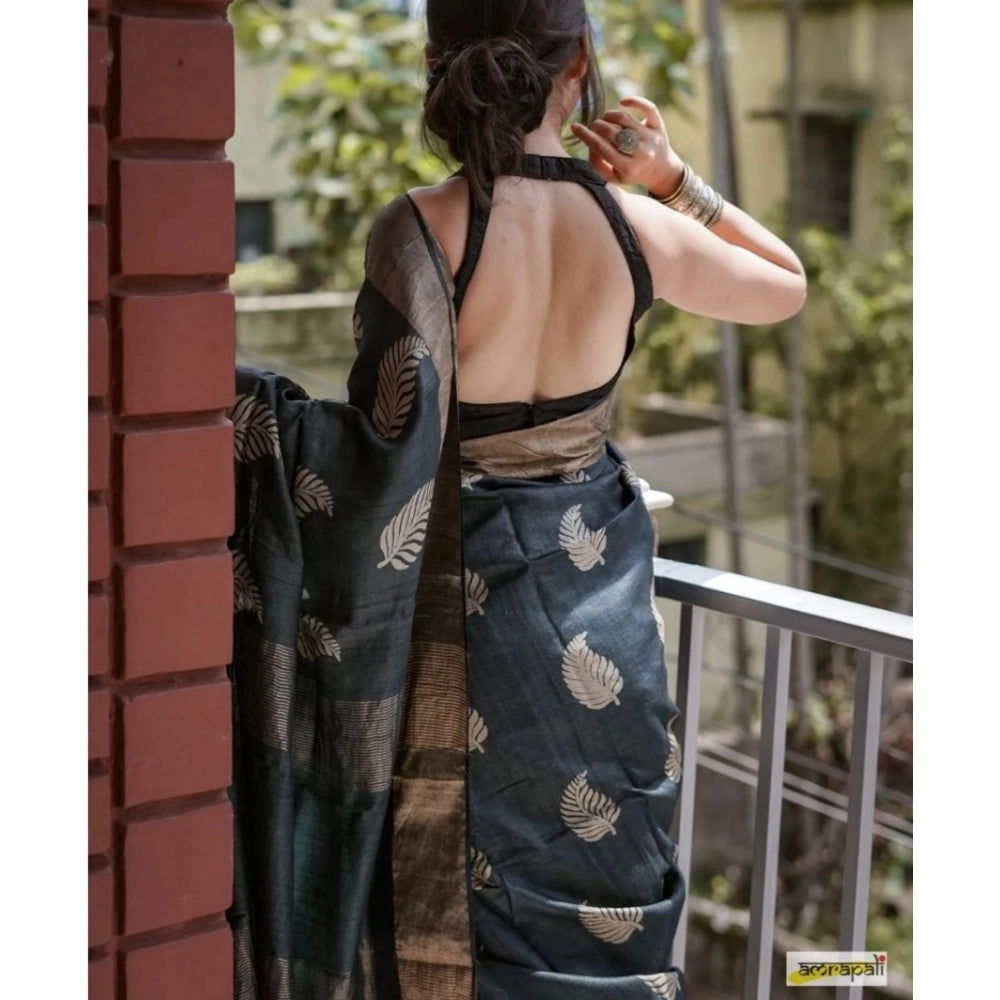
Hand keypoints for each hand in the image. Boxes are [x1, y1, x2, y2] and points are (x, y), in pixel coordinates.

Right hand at [570, 96, 684, 198]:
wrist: (662, 171)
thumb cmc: (632, 173)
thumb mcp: (614, 177)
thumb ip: (597, 164)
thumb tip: (589, 144)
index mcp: (629, 168)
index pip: (602, 148)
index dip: (586, 136)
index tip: (574, 127)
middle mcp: (642, 153)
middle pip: (612, 132)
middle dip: (597, 126)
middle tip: (593, 127)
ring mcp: (652, 138)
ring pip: (625, 119)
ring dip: (609, 116)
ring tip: (604, 120)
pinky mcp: (659, 126)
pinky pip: (648, 108)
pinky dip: (634, 101)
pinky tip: (622, 101)